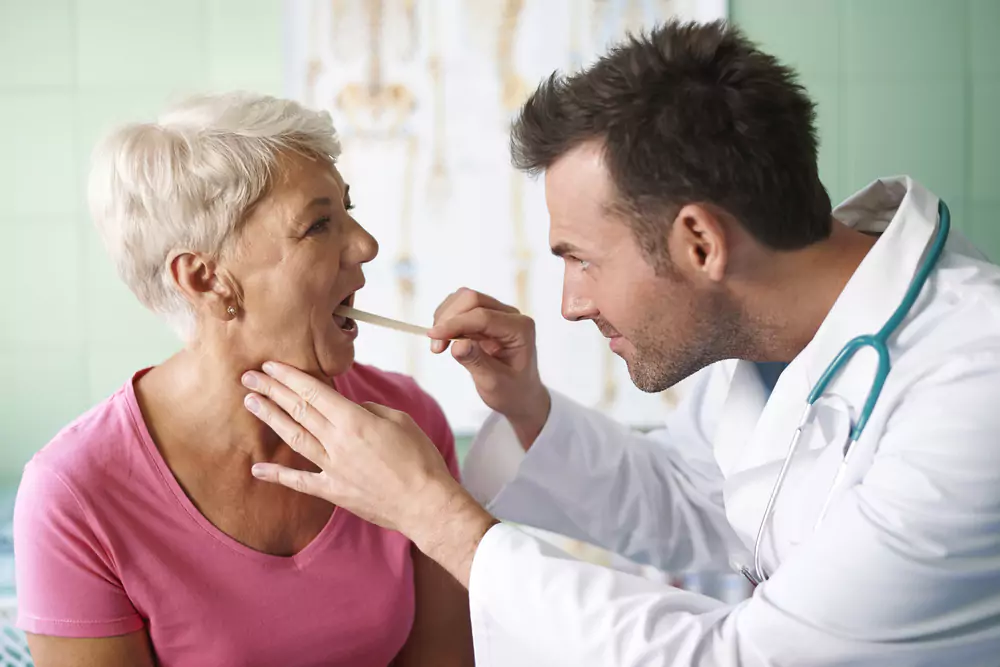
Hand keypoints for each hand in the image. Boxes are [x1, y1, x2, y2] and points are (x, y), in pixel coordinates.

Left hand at [241, 362, 495, 584]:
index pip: (314, 392)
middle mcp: (337, 442)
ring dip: (270, 418)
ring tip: (251, 402)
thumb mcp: (401, 420)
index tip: (270, 365)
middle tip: (248, 377)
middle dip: (271, 390)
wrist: (426, 503)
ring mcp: (332, 468)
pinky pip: (300, 482)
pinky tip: (257, 468)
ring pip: (294, 437)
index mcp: (355, 420)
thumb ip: (370, 410)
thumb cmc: (420, 459)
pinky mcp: (333, 491)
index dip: (289, 377)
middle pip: (298, 410)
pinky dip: (277, 475)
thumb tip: (351, 409)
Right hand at [428, 288, 550, 447]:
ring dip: (445, 317)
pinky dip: (447, 319)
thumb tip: (457, 344)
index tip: (433, 338)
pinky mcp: (486, 315)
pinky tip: (445, 338)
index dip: (455, 324)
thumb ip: (476, 362)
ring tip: (439, 345)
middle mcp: (511, 315)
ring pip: (464, 298)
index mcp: (520, 329)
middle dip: (448, 318)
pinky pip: (461, 306)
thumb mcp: (494, 383)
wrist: (519, 395)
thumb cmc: (511, 391)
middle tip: (436, 347)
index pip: (483, 316)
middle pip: (472, 299)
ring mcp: (499, 313)